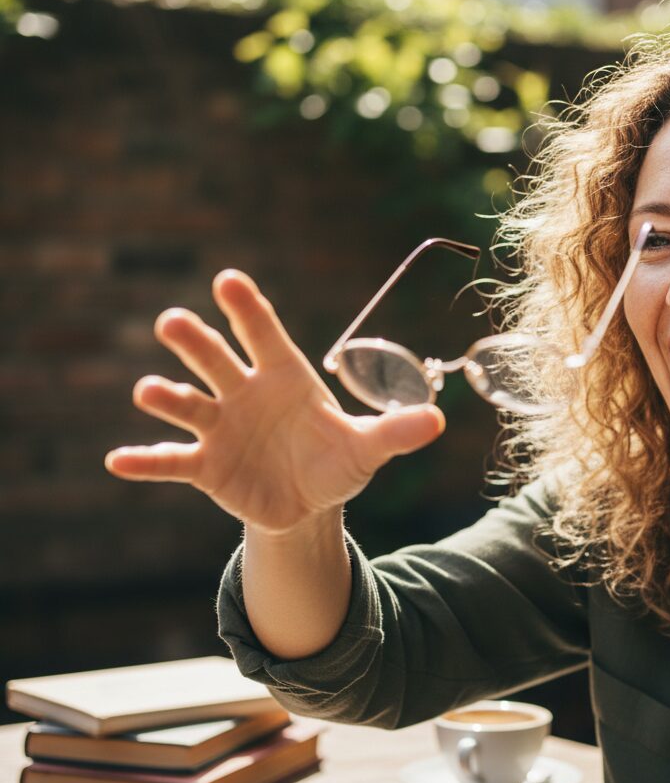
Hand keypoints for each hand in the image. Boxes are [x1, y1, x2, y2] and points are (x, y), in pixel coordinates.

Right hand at [105, 269, 444, 533]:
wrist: (310, 502)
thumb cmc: (336, 460)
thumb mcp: (368, 448)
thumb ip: (395, 431)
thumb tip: (439, 421)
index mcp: (283, 376)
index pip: (263, 334)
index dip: (247, 308)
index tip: (228, 280)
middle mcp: (244, 393)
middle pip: (215, 360)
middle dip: (195, 342)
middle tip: (174, 321)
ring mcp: (220, 428)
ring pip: (187, 405)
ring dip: (166, 397)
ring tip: (150, 392)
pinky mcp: (205, 467)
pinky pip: (171, 462)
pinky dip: (145, 461)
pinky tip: (118, 461)